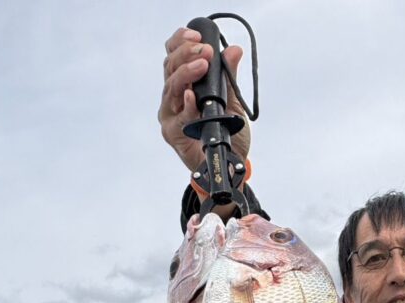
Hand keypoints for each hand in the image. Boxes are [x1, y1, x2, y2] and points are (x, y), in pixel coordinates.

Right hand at [159, 27, 250, 173]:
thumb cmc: (227, 134)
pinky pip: (178, 116)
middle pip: (170, 68)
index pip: (174, 56)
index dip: (180, 42)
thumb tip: (234, 51)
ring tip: (201, 63)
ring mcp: (170, 115)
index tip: (196, 35)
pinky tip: (191, 95)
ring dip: (186, 74)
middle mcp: (173, 97)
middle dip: (185, 54)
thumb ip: (229, 78)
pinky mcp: (172, 133)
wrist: (230, 164)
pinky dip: (186, 105)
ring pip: (172, 88)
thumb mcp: (232, 102)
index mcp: (184, 85)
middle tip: (204, 50)